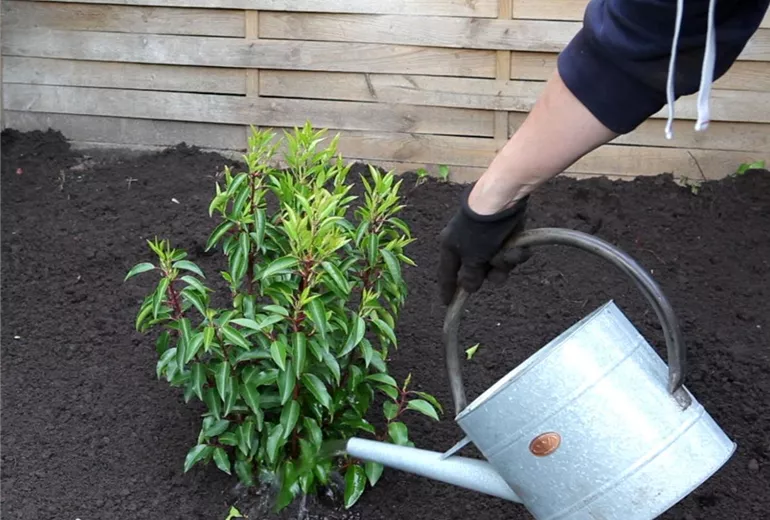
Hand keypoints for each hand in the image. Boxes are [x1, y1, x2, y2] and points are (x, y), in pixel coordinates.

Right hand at [437, 185, 529, 304]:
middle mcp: (467, 244)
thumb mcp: (472, 258)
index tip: (446, 302)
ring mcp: (487, 239)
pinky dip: (515, 252)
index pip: (446, 273)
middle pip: (478, 271)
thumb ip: (470, 276)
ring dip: (505, 263)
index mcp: (451, 247)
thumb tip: (468, 288)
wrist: (502, 199)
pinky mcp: (504, 233)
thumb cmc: (479, 230)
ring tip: (508, 252)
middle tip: (495, 271)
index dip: (448, 289)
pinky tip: (519, 246)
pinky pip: (509, 253)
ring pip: (497, 264)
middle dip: (490, 273)